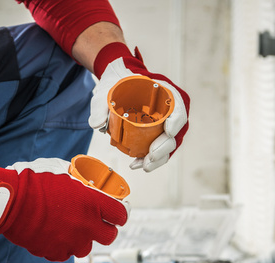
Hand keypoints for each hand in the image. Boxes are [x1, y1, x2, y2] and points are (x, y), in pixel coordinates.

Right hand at [0, 160, 129, 261]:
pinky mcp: (55, 252)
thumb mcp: (62, 170)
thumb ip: (80, 180)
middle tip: (96, 222)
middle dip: (104, 229)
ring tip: (69, 227)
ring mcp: (72, 242)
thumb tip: (85, 180)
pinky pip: (65, 252)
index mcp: (93, 203)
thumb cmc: (33, 181)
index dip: (119, 213)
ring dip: (82, 238)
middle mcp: (87, 226)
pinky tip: (53, 233)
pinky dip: (62, 245)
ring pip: (86, 247)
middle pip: (109, 236)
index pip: (121, 215)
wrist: (8, 200)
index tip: (116, 212)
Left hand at [89, 43, 189, 171]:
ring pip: (168, 146)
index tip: (168, 131)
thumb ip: (100, 104)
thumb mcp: (106, 89)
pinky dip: (149, 160)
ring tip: (144, 165)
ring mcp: (164, 125)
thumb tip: (97, 124)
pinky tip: (137, 164)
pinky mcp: (155, 137)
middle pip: (175, 132)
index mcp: (164, 93)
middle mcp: (168, 111)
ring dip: (158, 158)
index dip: (176, 120)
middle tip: (151, 156)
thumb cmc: (118, 84)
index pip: (177, 107)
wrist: (119, 86)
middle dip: (164, 147)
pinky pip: (157, 151)